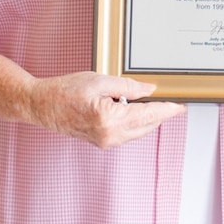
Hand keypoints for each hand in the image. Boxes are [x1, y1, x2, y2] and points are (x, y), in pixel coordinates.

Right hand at [29, 72, 184, 147]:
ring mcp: (105, 142)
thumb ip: (128, 87)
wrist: (42, 105)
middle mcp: (109, 136)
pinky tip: (133, 109)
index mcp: (110, 120)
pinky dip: (134, 122)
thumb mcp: (100, 80)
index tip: (181, 106)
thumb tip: (149, 91)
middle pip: (147, 126)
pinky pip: (127, 133)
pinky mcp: (102, 142)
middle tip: (171, 99)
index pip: (149, 115)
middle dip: (160, 113)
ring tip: (150, 101)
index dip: (168, 110)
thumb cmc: (65, 91)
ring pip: (138, 131)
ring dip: (147, 118)